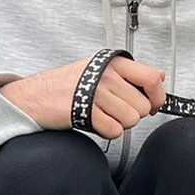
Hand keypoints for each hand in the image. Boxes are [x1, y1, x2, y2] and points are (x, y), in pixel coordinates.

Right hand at [0, 54, 165, 138]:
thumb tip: (160, 76)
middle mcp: (107, 76)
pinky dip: (108, 132)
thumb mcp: (102, 69)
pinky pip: (114, 131)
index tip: (153, 105)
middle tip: (115, 111)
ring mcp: (96, 93)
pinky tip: (96, 122)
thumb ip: (132, 73)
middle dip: (132, 115)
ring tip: (103, 115)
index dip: (158, 97)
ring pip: (130, 120)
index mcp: (113, 63)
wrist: (35, 95)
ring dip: (119, 123)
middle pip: (142, 106)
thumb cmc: (68, 83)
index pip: (151, 79)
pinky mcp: (86, 112)